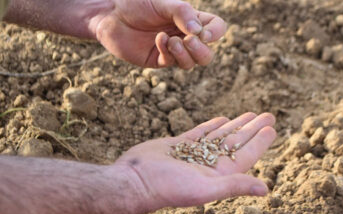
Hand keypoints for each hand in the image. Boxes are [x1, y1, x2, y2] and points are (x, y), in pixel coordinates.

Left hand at [90, 0, 225, 68]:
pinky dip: (168, 52)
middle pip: (207, 54)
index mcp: (191, 20)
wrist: (111, 14)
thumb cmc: (137, 4)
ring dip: (185, 54)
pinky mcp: (158, 59)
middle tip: (189, 41)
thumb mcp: (163, 3)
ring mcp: (172, 50)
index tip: (204, 33)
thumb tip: (199, 33)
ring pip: (191, 63)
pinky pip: (171, 62)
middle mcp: (184, 37)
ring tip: (172, 41)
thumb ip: (183, 14)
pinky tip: (159, 39)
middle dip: (201, 51)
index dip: (216, 33)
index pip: (216, 29)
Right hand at [113, 113, 275, 211]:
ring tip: (250, 114)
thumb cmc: (168, 188)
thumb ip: (235, 186)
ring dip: (236, 125)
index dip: (260, 141)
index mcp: (217, 175)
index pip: (245, 156)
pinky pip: (200, 133)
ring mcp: (193, 154)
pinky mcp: (178, 145)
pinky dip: (212, 125)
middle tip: (268, 115)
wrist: (134, 180)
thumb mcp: (204, 188)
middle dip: (252, 128)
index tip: (272, 128)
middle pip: (236, 142)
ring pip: (220, 136)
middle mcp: (208, 164)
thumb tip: (266, 190)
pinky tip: (222, 119)